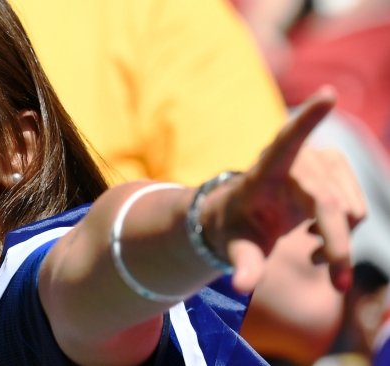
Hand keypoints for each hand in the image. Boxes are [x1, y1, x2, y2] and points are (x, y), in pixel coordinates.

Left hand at [216, 87, 365, 292]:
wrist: (245, 214)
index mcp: (263, 173)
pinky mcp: (335, 168)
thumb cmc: (235, 226)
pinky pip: (357, 207)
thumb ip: (242, 263)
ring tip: (310, 252)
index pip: (286, 142)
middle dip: (338, 247)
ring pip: (351, 209)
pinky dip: (346, 232)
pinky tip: (318, 238)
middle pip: (331, 205)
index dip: (308, 120)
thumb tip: (241, 286)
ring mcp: (318, 162)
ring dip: (339, 241)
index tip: (327, 94)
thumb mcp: (234, 245)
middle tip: (337, 284)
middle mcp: (296, 161)